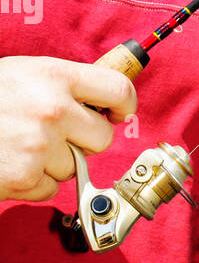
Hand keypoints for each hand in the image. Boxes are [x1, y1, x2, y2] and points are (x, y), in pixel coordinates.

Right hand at [0, 56, 137, 202]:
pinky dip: (32, 182)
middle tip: (51, 132)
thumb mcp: (23, 74)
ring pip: (76, 167)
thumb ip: (63, 84)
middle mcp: (52, 109)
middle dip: (82, 141)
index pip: (118, 91)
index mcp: (54, 75)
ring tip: (19, 144)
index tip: (117, 113)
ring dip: (53, 163)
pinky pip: (50, 189)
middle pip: (102, 138)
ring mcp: (39, 145)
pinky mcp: (25, 177)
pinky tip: (10, 162)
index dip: (123, 105)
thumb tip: (108, 101)